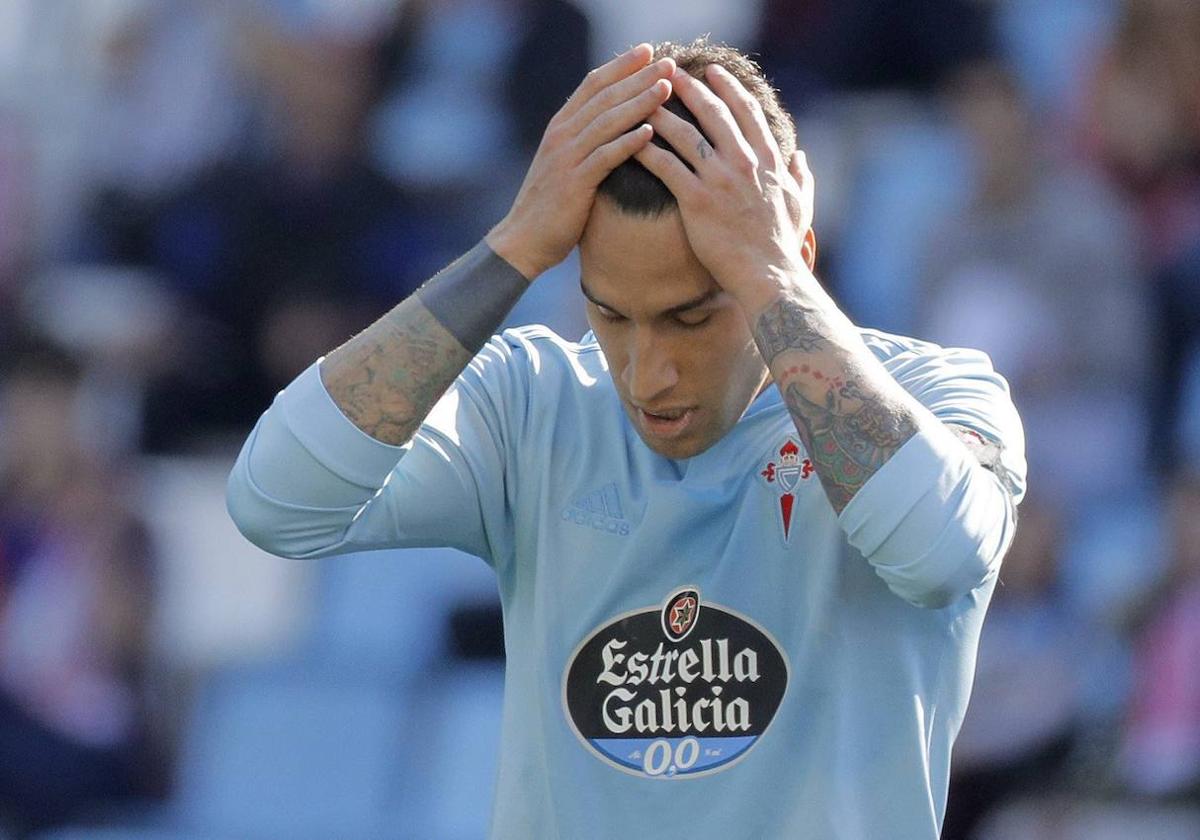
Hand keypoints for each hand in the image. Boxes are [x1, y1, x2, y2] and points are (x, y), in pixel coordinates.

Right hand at [486, 45, 674, 279]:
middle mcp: (561, 136)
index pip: (592, 84)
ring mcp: (566, 159)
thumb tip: (613, 123)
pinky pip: (604, 158)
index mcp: (560, 127)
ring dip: (638, 103)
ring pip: (607, 122)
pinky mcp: (573, 184)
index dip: (621, 66)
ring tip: (667, 88)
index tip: (648, 50)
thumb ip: (584, 140)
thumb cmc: (551, 205)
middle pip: (604, 96)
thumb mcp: (565, 164)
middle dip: (637, 77)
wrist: (522, 240)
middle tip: (669, 61)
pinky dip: (627, 143)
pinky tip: (650, 133)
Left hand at [635, 65, 815, 313]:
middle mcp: (744, 163)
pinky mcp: (697, 201)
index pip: (746, 112)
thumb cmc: (783, 245)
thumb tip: (799, 156)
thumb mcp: (801, 205)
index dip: (728, 88)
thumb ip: (800, 176)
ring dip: (662, 113)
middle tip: (669, 73)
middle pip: (713, 113)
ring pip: (685, 134)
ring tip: (642, 100)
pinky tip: (630, 141)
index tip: (713, 72)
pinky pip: (666, 167)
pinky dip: (647, 150)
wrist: (770, 276)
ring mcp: (719, 180)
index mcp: (768, 160)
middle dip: (689, 88)